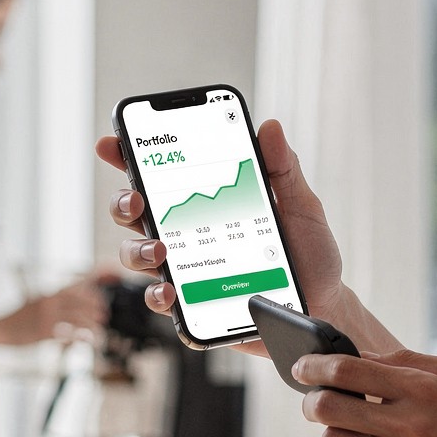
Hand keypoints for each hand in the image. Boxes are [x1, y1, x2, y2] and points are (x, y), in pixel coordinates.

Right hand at [0, 276, 108, 347]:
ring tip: (99, 329)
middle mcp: (49, 303)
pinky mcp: (44, 332)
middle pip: (80, 303)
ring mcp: (47, 317)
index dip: (90, 294)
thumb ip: (51, 301)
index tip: (101, 300)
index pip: (75, 289)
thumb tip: (67, 299)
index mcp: (48, 294)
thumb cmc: (18, 318)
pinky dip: (81, 337)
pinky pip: (68, 334)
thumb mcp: (35, 303)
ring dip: (91, 323)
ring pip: (77, 318)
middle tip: (104, 315)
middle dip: (95, 308)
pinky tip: (88, 340)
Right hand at [94, 119, 344, 324]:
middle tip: (137, 200)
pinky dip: (159, 297)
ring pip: (138, 257)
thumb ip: (283, 169)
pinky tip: (169, 291)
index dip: (127, 157)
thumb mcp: (301, 206)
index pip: (159, 176)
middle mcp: (188, 235)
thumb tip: (270, 127)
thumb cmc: (309, 254)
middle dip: (123, 203)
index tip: (110, 144)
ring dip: (138, 250)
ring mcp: (187, 272)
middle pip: (134, 214)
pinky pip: (164, 304)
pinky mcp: (194, 308)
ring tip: (161, 250)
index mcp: (206, 203)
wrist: (325, 305)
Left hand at [294, 349, 436, 436]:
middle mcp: (410, 426)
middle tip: (319, 404)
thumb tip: (354, 357)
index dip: (313, 366)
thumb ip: (403, 361)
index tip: (303, 368)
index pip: (347, 370)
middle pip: (328, 408)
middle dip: (313, 402)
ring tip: (353, 436)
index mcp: (421, 389)